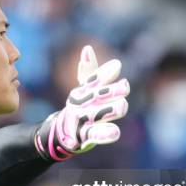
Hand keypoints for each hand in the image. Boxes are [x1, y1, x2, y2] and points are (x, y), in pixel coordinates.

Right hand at [35, 45, 129, 160]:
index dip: (104, 73)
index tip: (117, 66)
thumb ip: (89, 71)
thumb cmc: (79, 109)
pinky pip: (93, 134)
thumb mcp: (83, 89)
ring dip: (109, 109)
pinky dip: (103, 134)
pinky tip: (115, 132)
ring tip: (122, 105)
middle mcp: (79, 105)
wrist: (60, 134)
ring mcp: (79, 120)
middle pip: (96, 96)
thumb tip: (87, 48)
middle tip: (125, 87)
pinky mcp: (81, 137)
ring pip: (95, 114)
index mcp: (81, 92)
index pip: (93, 80)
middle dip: (111, 90)